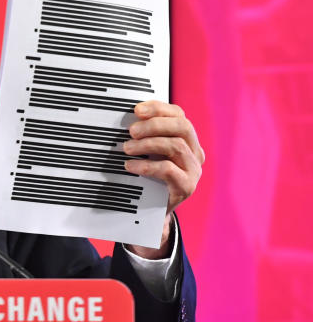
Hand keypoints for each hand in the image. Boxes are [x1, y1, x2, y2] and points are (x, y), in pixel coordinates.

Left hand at [122, 100, 204, 257]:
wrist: (151, 212)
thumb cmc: (147, 177)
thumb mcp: (147, 153)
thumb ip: (144, 136)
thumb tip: (126, 118)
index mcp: (187, 139)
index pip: (179, 115)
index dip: (159, 108)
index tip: (136, 109)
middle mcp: (196, 152)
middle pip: (182, 127)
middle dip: (154, 124)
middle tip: (131, 131)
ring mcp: (194, 170)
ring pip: (176, 146)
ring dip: (147, 144)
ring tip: (127, 148)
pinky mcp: (187, 186)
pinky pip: (168, 169)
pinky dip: (146, 165)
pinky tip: (130, 166)